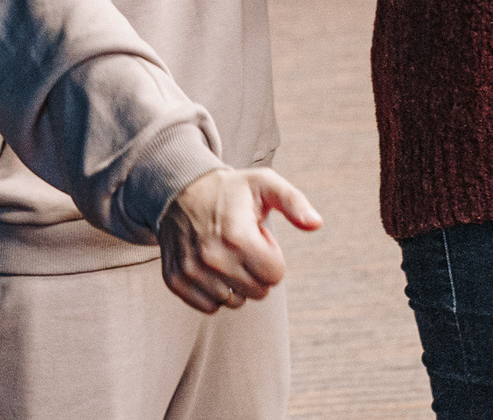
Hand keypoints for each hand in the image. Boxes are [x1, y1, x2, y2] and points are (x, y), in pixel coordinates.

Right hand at [157, 167, 322, 313]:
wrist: (180, 190)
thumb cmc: (231, 190)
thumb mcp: (265, 184)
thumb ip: (295, 202)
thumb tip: (316, 223)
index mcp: (238, 235)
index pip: (275, 275)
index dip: (272, 255)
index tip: (258, 236)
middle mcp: (212, 257)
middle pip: (257, 292)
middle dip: (257, 271)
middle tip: (242, 245)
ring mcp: (191, 270)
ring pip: (234, 302)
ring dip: (236, 283)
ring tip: (226, 253)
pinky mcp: (176, 280)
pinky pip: (209, 307)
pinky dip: (215, 292)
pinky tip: (210, 267)